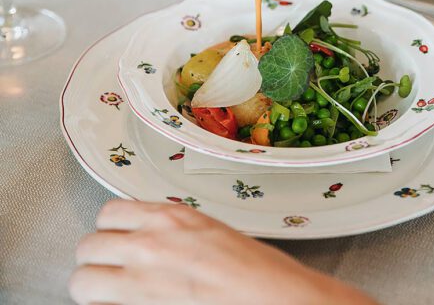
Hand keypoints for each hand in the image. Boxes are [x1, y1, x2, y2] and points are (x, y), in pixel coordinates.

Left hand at [70, 200, 377, 304]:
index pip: (109, 213)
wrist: (274, 297)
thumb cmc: (255, 273)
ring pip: (82, 280)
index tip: (114, 242)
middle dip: (95, 261)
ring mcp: (143, 279)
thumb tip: (148, 244)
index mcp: (171, 218)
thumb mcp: (210, 235)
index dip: (109, 232)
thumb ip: (173, 235)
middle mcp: (151, 243)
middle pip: (88, 246)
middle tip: (108, 273)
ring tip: (108, 295)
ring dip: (92, 288)